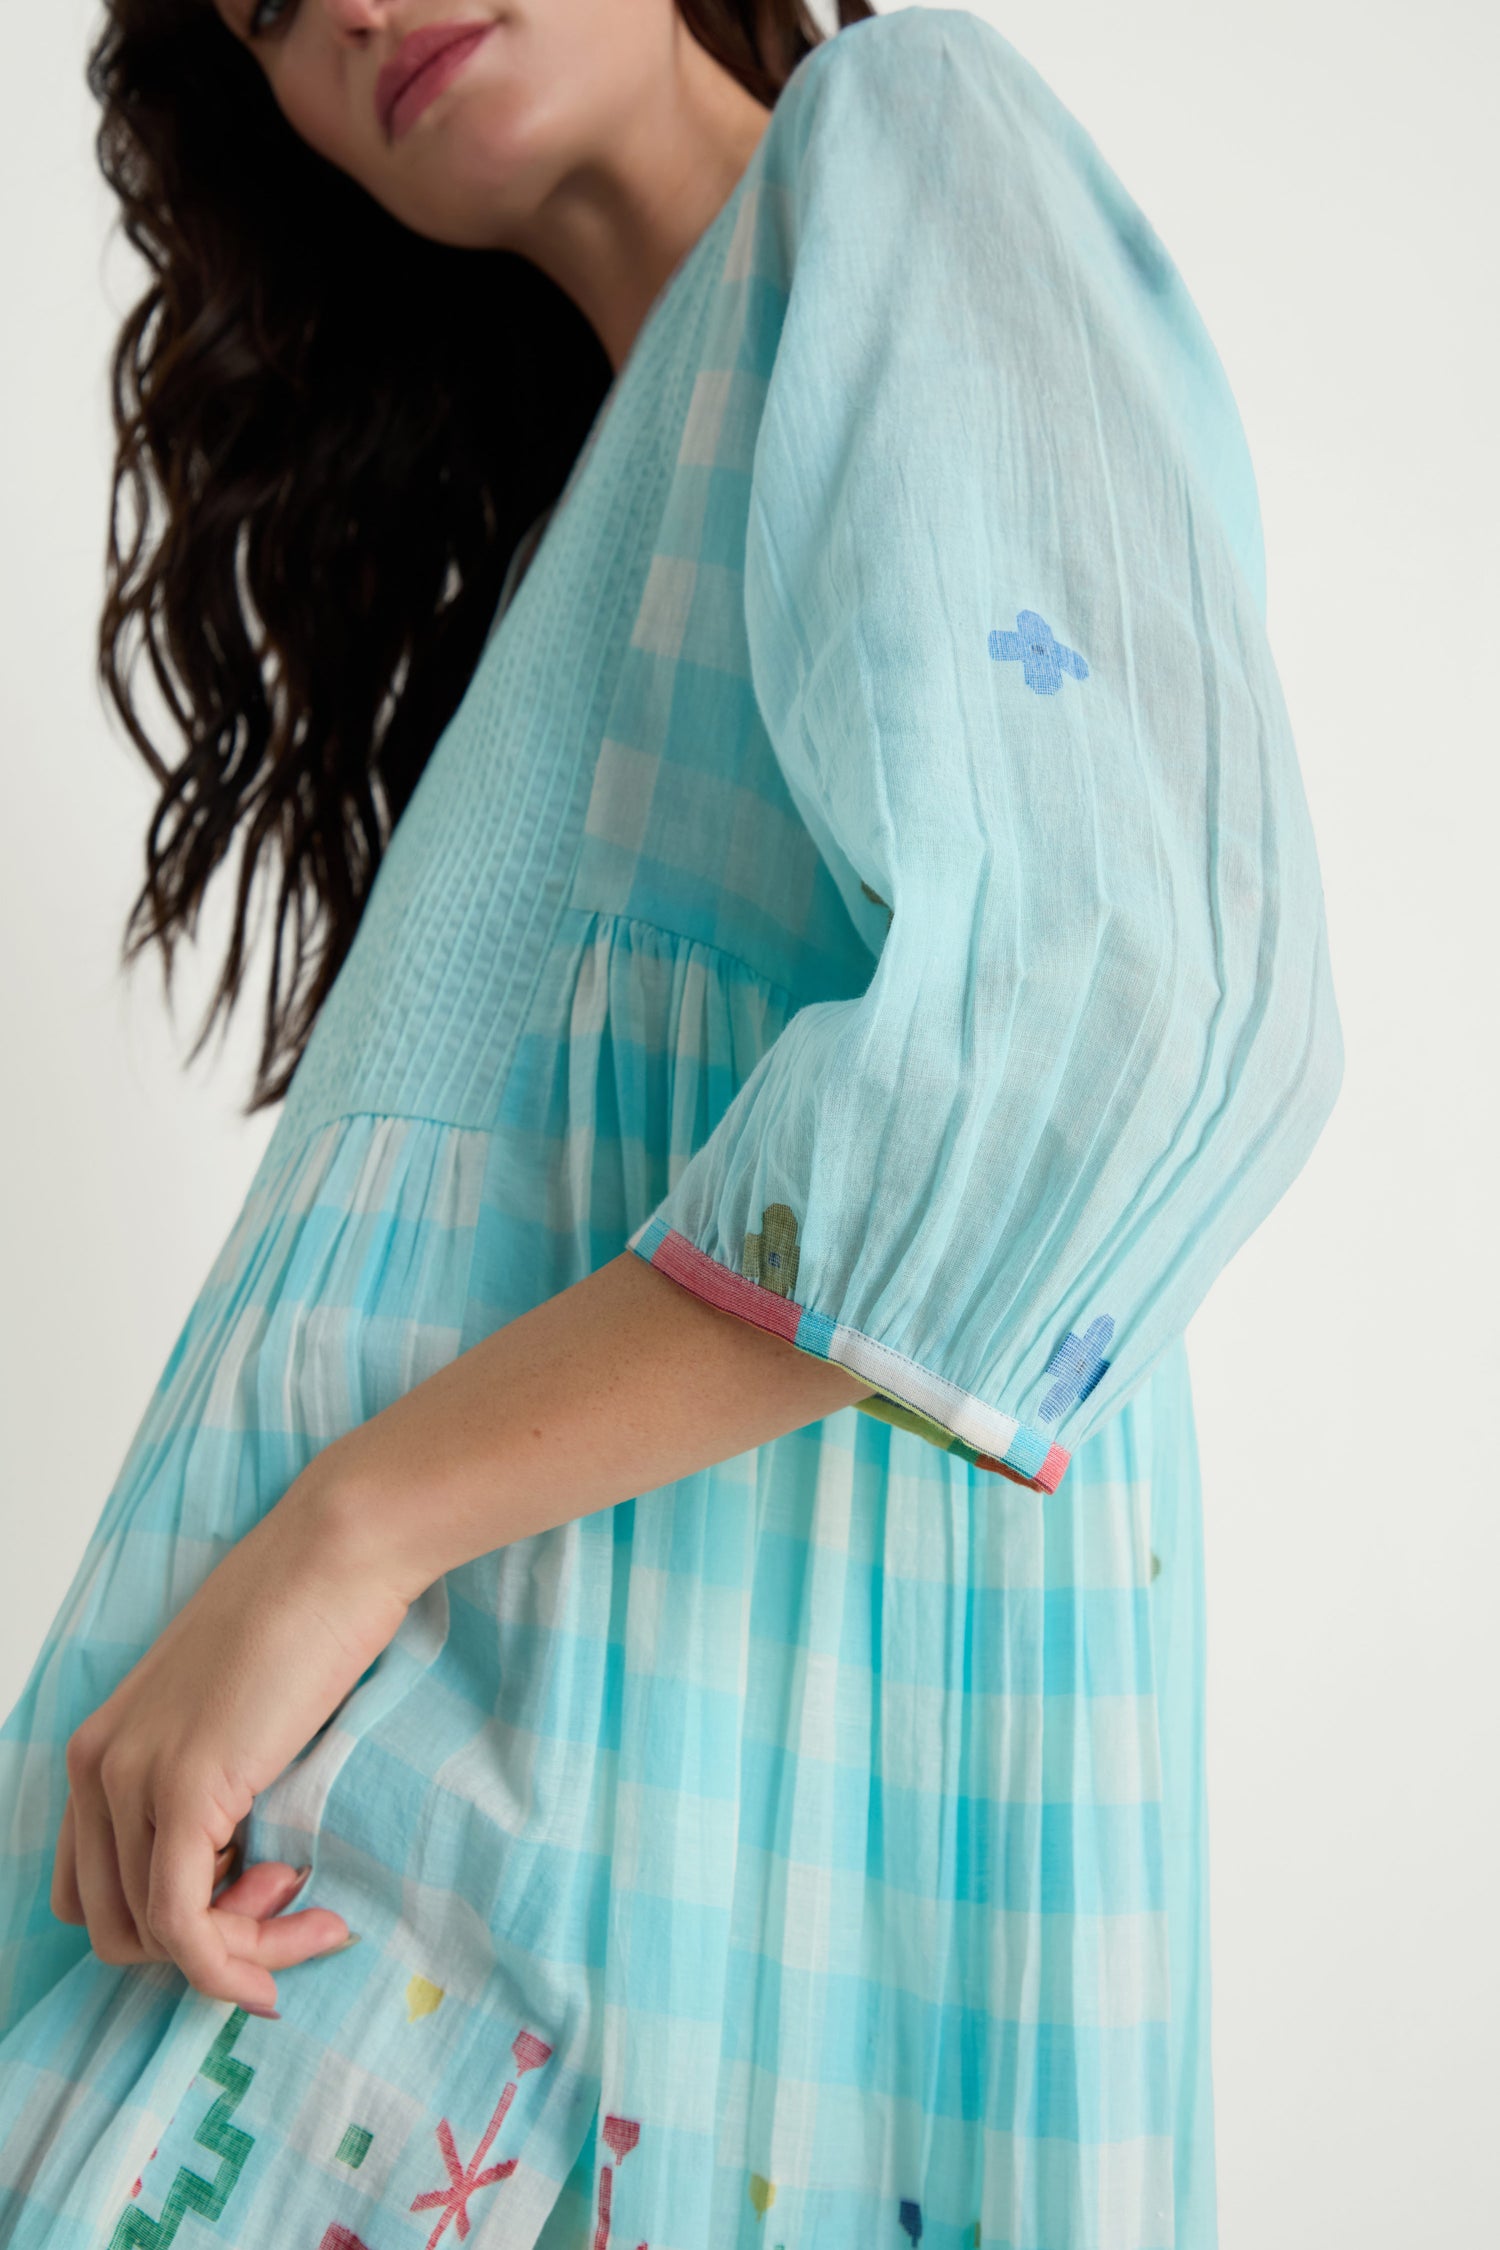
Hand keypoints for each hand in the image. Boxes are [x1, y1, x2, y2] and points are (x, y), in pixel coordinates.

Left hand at [51, 1476, 408, 2014]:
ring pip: (156, 1936)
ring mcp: (133, 1779)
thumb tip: (242, 1870)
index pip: (95, 1891)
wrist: (335, 1556)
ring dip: (243, 1949)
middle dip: (205, 1945)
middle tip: (291, 1898)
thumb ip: (212, 1785)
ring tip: (314, 1905)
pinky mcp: (186, 1789)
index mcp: (99, 1748)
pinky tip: (313, 1929)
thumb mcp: (231, 1714)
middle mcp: (96, 1768)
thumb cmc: (304, 1618)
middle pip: (115, 1928)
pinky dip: (240, 1959)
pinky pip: (187, 1925)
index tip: (261, 1895)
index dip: (171, 1921)